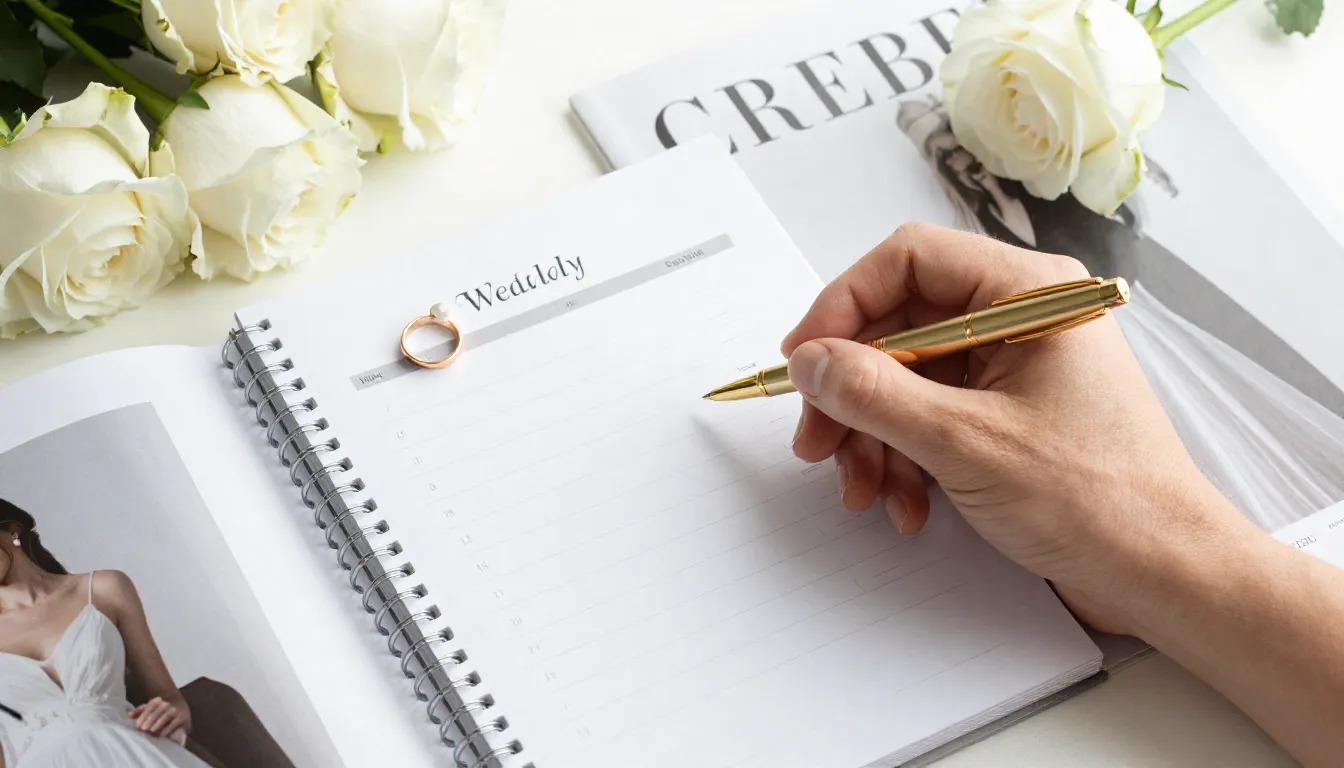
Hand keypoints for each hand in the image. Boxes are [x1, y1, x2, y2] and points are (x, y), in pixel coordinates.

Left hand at [129, 696, 189, 740]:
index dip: (143, 717)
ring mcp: (175, 710)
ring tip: (151, 732)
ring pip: (165, 716)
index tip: (137, 726)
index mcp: (157, 701)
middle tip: (143, 730)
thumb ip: (140, 711)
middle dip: (149, 721)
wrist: (181, 709)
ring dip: (157, 724)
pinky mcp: (182, 717)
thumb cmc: (161, 711)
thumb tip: (129, 715)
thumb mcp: (151, 709)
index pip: (149, 707)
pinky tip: (161, 735)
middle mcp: (166, 704)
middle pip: (156, 712)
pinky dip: (167, 729)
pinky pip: (174, 723)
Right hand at [781, 222, 1254, 633]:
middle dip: (852, 392)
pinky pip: (932, 416)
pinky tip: (905, 505)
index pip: (908, 261)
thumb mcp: (964, 442)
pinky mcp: (1008, 414)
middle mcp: (1020, 317)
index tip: (802, 360)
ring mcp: (1014, 367)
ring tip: (864, 491)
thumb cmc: (1097, 499)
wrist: (1164, 574)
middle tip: (815, 443)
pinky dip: (906, 459)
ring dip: (874, 438)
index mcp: (1027, 293)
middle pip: (899, 326)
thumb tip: (810, 361)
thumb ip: (875, 393)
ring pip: (907, 379)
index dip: (842, 306)